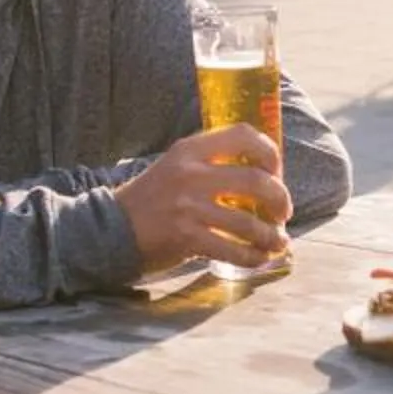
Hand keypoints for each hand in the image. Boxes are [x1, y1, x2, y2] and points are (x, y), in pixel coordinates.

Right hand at [113, 124, 291, 269]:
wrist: (110, 227)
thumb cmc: (153, 199)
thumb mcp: (178, 166)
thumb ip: (212, 164)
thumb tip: (264, 176)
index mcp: (191, 149)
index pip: (244, 135)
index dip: (270, 153)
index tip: (276, 172)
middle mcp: (191, 173)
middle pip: (256, 180)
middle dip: (280, 199)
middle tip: (282, 212)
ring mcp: (188, 206)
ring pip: (249, 222)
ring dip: (271, 235)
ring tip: (277, 241)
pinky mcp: (186, 237)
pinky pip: (232, 249)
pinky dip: (253, 257)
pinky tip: (260, 258)